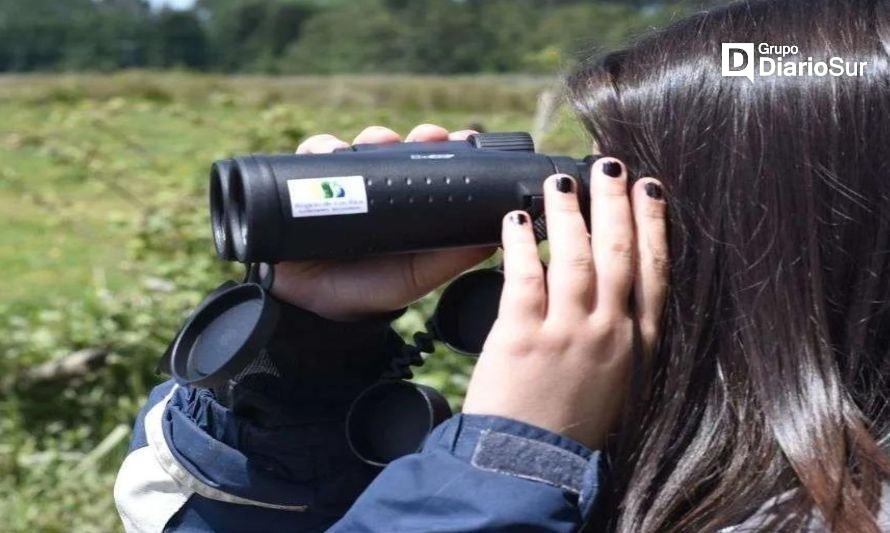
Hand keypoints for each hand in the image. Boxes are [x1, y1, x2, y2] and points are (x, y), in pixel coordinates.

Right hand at [271, 124, 495, 321]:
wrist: (317, 311)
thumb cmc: (371, 289)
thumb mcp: (419, 275)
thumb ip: (455, 257)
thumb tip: (498, 236)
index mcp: (406, 202)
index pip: (427, 164)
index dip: (445, 147)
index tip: (463, 138)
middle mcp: (375, 187)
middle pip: (395, 148)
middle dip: (413, 136)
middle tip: (426, 138)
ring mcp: (340, 184)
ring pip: (358, 145)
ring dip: (372, 136)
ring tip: (380, 143)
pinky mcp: (304, 186)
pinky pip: (310, 157)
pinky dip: (321, 147)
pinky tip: (331, 151)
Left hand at [462, 158, 668, 449]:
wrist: (531, 465)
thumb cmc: (573, 424)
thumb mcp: (618, 382)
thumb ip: (621, 336)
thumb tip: (612, 288)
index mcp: (640, 345)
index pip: (655, 270)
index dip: (653, 224)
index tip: (651, 189)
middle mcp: (611, 333)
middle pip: (619, 252)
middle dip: (615, 201)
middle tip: (609, 164)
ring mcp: (568, 333)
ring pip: (574, 256)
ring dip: (568, 212)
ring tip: (560, 183)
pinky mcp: (522, 337)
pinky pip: (524, 276)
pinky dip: (520, 242)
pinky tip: (515, 219)